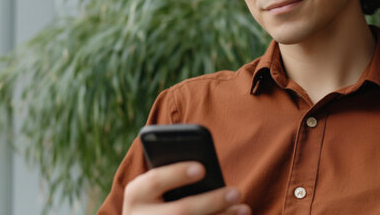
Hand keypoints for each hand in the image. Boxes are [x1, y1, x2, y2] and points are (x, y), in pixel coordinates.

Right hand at [122, 161, 250, 214]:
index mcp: (136, 195)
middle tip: (237, 191)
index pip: (155, 181)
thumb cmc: (158, 197)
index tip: (202, 168)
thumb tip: (205, 170)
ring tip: (244, 208)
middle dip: (210, 201)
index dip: (177, 174)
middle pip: (179, 211)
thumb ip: (173, 175)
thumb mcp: (157, 187)